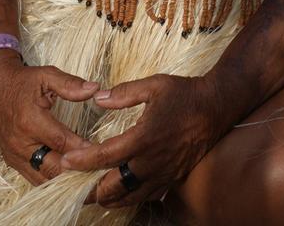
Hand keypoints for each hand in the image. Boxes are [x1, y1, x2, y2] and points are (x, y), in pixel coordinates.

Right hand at [0, 53, 98, 185]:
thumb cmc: (22, 82)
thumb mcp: (45, 75)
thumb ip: (69, 84)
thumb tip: (95, 88)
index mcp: (30, 121)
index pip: (62, 142)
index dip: (84, 149)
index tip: (104, 150)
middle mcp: (21, 143)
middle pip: (53, 168)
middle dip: (78, 170)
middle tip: (101, 168)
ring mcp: (14, 155)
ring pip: (44, 179)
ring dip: (66, 179)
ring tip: (89, 176)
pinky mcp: (12, 161)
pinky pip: (34, 178)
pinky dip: (53, 180)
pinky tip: (71, 177)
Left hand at [57, 74, 236, 207]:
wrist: (217, 107)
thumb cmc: (185, 94)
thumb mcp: (154, 85)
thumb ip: (124, 93)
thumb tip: (98, 98)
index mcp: (143, 138)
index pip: (105, 156)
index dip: (82, 161)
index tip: (66, 161)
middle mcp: (152, 161)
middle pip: (112, 187)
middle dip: (89, 188)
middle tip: (72, 184)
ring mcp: (163, 173)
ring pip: (128, 197)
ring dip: (107, 197)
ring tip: (91, 191)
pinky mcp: (172, 178)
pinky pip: (145, 196)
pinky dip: (128, 198)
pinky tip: (119, 192)